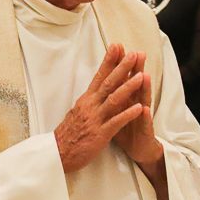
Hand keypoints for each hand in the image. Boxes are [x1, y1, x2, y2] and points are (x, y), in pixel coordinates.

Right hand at [54, 44, 144, 172]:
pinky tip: (139, 107)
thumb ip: (90, 99)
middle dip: (122, 67)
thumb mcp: (78, 110)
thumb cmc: (70, 133)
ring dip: (128, 87)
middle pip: (108, 82)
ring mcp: (96, 119)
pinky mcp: (100, 134)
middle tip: (134, 54)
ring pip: (114, 99)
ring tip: (141, 76)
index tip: (117, 46)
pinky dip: (127, 114)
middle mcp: (91, 105)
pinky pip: (116, 122)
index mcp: (87, 99)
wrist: (58, 154)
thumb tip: (97, 87)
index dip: (109, 60)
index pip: (99, 75)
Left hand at [113, 52, 162, 165]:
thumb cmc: (126, 129)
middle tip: (136, 53)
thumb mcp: (115, 110)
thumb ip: (111, 94)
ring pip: (143, 100)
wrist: (140, 150)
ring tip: (144, 75)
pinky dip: (143, 116)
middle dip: (135, 69)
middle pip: (135, 83)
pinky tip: (143, 108)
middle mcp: (135, 103)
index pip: (122, 77)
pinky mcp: (145, 131)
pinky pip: (144, 123)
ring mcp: (142, 116)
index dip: (118, 63)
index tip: (116, 46)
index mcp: (125, 98)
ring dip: (143, 88)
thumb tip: (102, 79)